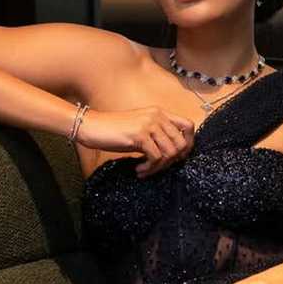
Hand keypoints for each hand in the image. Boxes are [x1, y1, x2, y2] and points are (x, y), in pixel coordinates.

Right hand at [77, 106, 195, 177]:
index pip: (189, 126)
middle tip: (158, 168)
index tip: (178, 157)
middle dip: (172, 161)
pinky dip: (149, 168)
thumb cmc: (114, 130)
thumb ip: (157, 135)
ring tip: (146, 170)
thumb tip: (173, 154)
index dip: (189, 144)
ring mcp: (150, 124)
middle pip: (182, 143)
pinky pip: (156, 157)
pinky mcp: (140, 135)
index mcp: (160, 113)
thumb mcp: (141, 129)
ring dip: (159, 167)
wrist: (93, 126)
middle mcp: (158, 116)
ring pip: (170, 152)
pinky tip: (139, 169)